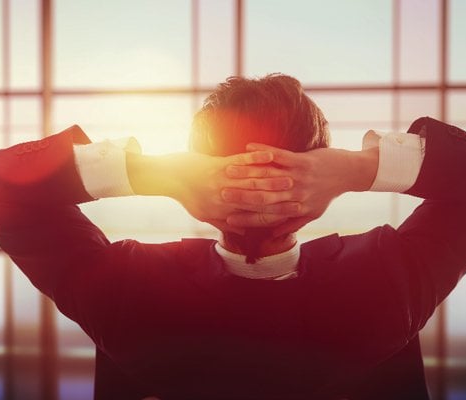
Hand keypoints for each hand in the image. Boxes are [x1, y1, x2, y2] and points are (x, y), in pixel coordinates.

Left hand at [127, 150, 296, 233]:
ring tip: (292, 176)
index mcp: (223, 214)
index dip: (275, 215)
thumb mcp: (203, 214)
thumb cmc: (185, 195)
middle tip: (299, 196)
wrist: (165, 177)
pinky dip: (257, 157)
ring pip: (253, 181)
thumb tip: (239, 229)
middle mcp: (224, 200)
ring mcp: (222, 181)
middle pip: (258, 199)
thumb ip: (222, 222)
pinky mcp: (217, 165)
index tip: (292, 212)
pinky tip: (271, 155)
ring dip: (274, 178)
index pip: (254, 216)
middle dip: (280, 197)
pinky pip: (241, 161)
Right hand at [221, 143, 377, 236]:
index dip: (247, 219)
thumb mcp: (312, 213)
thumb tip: (272, 236)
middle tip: (220, 194)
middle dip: (241, 197)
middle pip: (264, 199)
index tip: (228, 219)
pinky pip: (280, 156)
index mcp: (296, 210)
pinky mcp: (303, 161)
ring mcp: (299, 177)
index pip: (267, 217)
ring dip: (246, 173)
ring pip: (268, 177)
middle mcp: (296, 196)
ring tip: (227, 170)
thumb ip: (291, 224)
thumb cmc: (327, 193)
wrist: (348, 173)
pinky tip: (247, 146)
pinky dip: (262, 151)